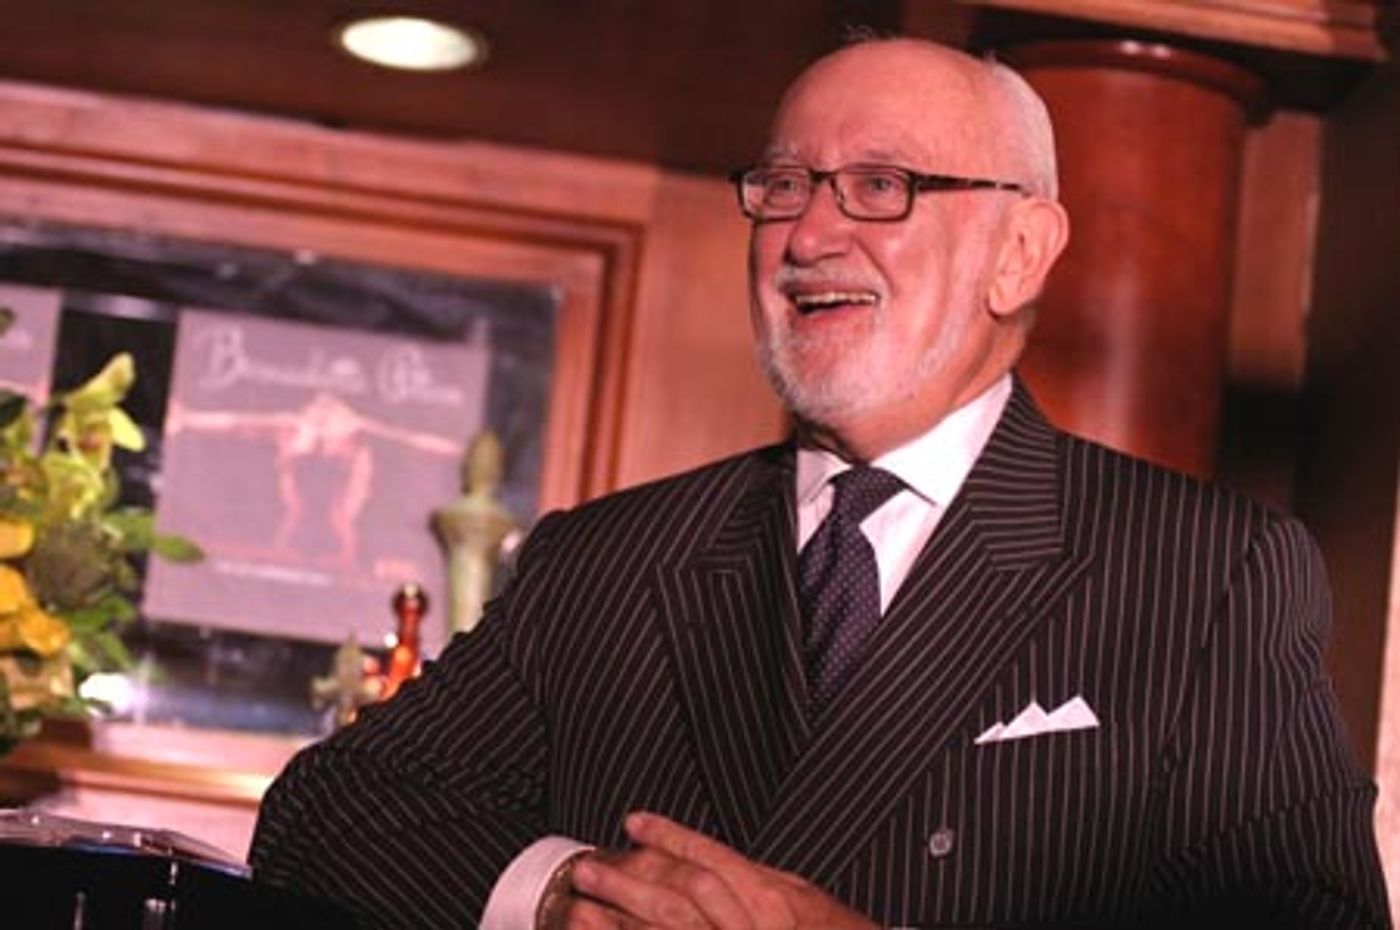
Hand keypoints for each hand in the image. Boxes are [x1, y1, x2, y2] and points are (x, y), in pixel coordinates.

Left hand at [555, 811, 876, 928]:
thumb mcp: (800, 897)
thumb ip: (754, 879)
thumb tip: (708, 860)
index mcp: (770, 901)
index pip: (708, 859)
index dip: (667, 839)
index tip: (633, 823)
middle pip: (677, 899)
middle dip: (628, 882)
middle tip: (589, 868)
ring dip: (620, 922)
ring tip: (582, 907)